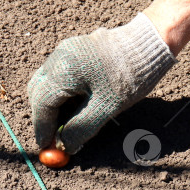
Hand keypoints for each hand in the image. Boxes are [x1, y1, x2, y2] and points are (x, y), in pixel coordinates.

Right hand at [27, 14, 175, 151]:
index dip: (42, 128)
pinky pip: (58, 73)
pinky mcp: (75, 49)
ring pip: (47, 82)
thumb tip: (64, 146)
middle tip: (55, 138)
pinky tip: (76, 105)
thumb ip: (81, 128)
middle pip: (38, 92)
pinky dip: (61, 92)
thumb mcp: (106, 108)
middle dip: (45, 116)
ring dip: (53, 104)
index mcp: (63, 70)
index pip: (42, 104)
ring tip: (67, 124)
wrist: (151, 43)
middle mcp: (59, 56)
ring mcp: (66, 50)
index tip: (46, 146)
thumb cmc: (130, 75)